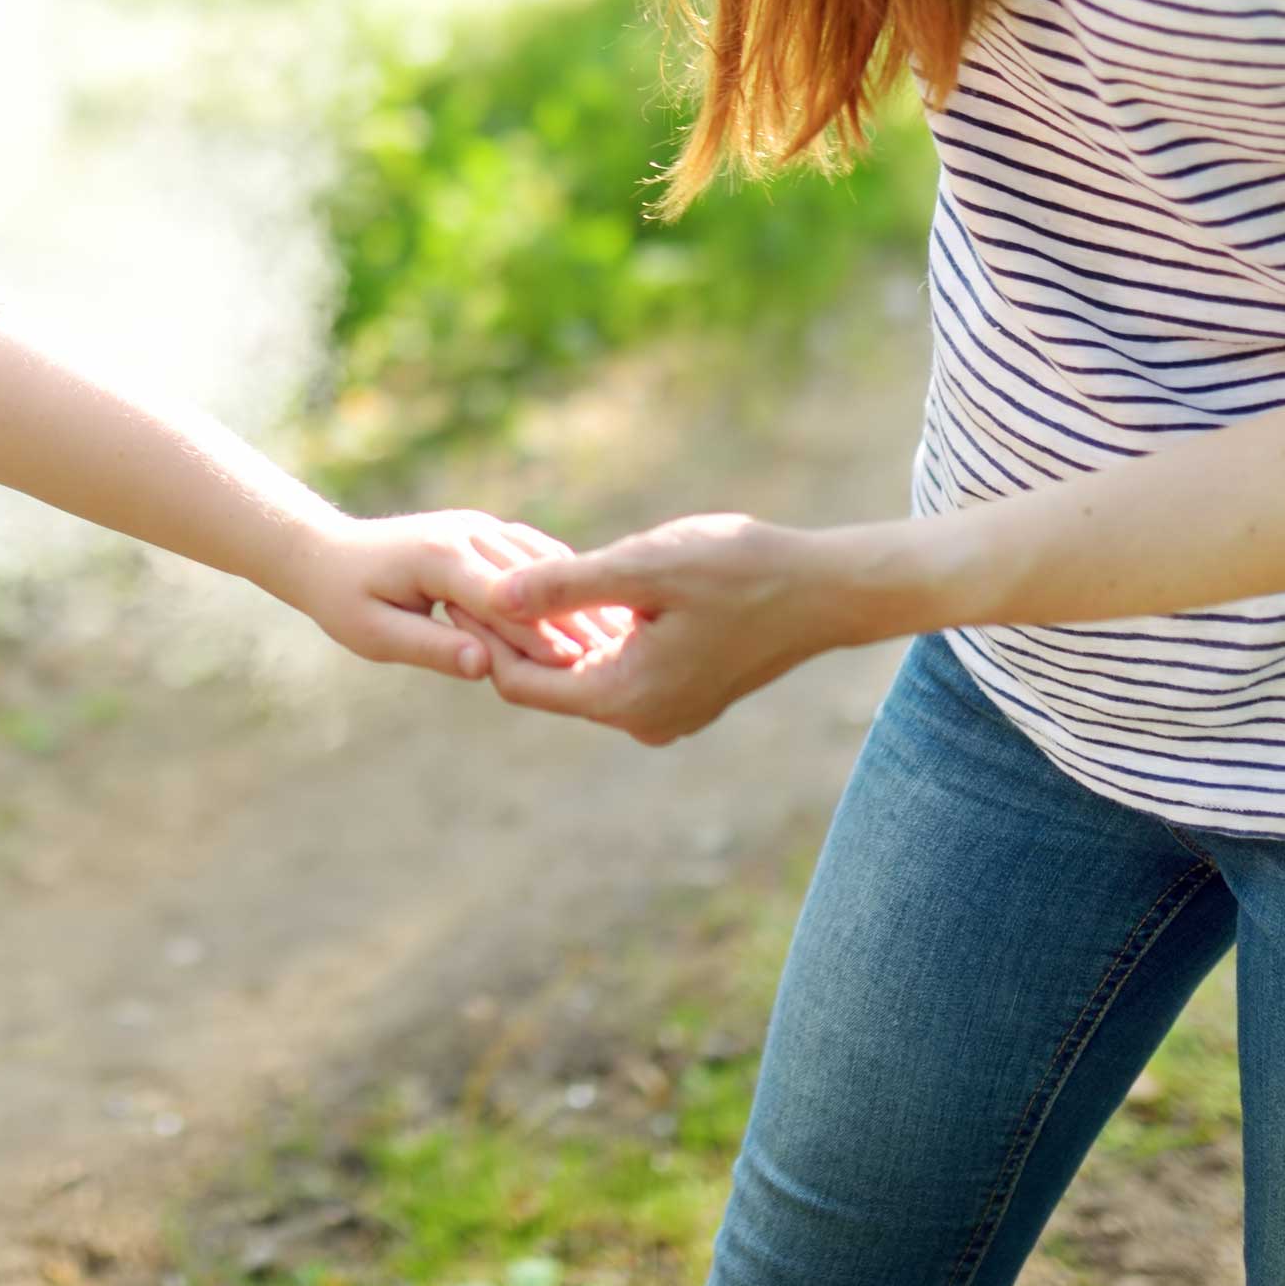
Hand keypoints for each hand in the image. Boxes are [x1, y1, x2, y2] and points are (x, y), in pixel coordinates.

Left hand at [273, 509, 596, 680]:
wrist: (328, 551)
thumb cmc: (344, 600)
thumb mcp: (374, 634)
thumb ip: (430, 647)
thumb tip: (481, 667)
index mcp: (439, 557)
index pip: (502, 600)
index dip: (541, 634)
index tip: (580, 667)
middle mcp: (466, 532)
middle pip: (532, 580)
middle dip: (573, 616)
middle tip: (619, 655)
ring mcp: (480, 526)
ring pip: (542, 562)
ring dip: (577, 596)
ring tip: (618, 637)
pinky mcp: (486, 531)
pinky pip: (535, 554)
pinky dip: (564, 581)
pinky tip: (594, 608)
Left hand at [480, 513, 869, 745]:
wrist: (827, 589)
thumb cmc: (742, 570)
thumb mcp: (645, 567)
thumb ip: (566, 585)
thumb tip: (494, 593)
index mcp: (625, 697)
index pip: (520, 683)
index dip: (484, 636)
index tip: (458, 588)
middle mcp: (641, 718)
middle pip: (547, 682)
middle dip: (513, 633)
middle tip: (475, 576)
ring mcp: (665, 711)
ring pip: (581, 672)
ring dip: (554, 631)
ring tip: (518, 576)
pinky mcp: (683, 692)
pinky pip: (616, 668)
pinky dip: (592, 635)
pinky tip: (580, 589)